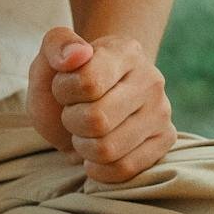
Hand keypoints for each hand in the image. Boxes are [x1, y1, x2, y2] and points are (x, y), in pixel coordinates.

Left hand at [24, 27, 175, 184]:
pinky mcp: (165, 140)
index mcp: (125, 50)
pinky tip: (95, 153)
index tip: (65, 88)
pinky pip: (125, 168)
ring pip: (108, 149)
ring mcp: (162, 111)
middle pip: (97, 120)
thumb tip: (78, 54)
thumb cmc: (65, 81)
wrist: (86, 102)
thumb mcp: (48, 59)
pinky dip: (99, 167)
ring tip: (86, 130)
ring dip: (83, 145)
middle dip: (72, 120)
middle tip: (74, 111)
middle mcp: (151, 79)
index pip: (87, 82)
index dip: (64, 91)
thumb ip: (56, 45)